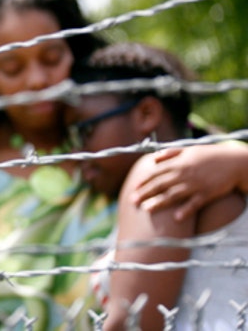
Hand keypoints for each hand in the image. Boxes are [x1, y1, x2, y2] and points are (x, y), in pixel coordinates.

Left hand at [131, 144, 247, 219]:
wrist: (234, 162)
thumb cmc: (210, 155)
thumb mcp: (189, 149)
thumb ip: (170, 153)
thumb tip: (154, 157)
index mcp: (178, 163)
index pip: (156, 173)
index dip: (144, 181)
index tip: (134, 188)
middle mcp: (184, 174)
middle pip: (160, 185)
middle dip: (145, 193)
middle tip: (132, 201)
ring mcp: (195, 184)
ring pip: (173, 195)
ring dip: (159, 203)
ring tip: (146, 210)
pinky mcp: (207, 193)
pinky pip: (194, 204)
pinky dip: (186, 210)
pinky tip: (176, 218)